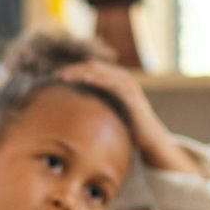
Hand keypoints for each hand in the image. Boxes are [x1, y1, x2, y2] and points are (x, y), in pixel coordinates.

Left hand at [56, 60, 189, 171]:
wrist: (151, 140)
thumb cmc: (129, 128)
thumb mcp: (111, 115)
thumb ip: (99, 109)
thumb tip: (77, 115)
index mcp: (117, 82)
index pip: (93, 71)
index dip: (75, 71)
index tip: (57, 75)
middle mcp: (123, 80)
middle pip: (95, 68)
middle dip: (76, 69)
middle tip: (57, 73)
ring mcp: (128, 87)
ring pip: (102, 73)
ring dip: (82, 72)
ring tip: (66, 75)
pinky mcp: (131, 96)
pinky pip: (113, 84)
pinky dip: (99, 79)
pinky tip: (85, 78)